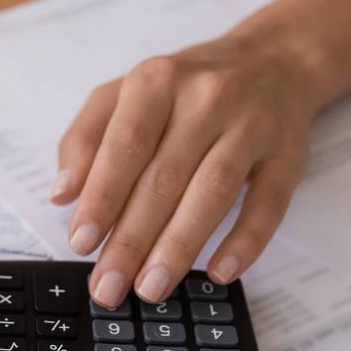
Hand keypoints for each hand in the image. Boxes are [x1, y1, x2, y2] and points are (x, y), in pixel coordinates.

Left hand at [52, 0, 350, 306]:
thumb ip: (85, 139)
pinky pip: (269, 203)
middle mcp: (206, 99)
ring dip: (179, 246)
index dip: (101, 198)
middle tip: (109, 287)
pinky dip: (245, 241)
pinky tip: (219, 272)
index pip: (124, 147)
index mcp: (156, 82)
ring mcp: (252, 125)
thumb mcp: (123, 95)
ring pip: (213, 192)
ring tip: (150, 288)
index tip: (80, 243)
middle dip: (131, 240)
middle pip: (163, 178)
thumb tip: (62, 194)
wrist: (273, 61)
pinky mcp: (287, 154)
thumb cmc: (183, 90)